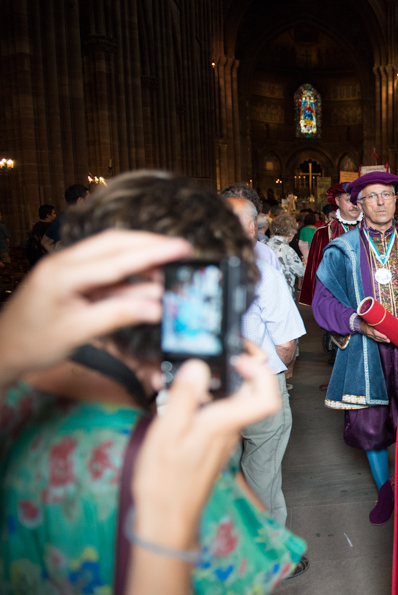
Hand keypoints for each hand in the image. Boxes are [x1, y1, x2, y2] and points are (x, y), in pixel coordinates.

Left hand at [0, 230, 191, 390]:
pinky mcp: (72, 280)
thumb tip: (155, 308)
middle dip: (150, 244)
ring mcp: (67, 269)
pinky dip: (130, 274)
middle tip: (182, 249)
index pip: (117, 259)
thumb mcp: (78, 332)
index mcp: (62, 274)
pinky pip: (106, 271)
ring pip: (111, 253)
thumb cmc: (31, 343)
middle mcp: (64, 264)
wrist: (2, 351)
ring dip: (141, 258)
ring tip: (171, 266)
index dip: (153, 253)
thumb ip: (118, 315)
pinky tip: (149, 282)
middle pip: (115, 243)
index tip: (181, 248)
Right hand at [131, 345, 280, 549]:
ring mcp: (221, 437)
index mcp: (225, 424)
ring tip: (182, 375)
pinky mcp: (210, 443)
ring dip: (212, 384)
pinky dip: (200, 401)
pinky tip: (173, 398)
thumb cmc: (166, 481)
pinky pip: (214, 414)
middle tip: (215, 354)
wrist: (165, 517)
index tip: (238, 357)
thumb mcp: (167, 432)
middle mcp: (230, 429)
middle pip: (250, 393)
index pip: (266, 397)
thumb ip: (184, 397)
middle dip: (237, 368)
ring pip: (229, 402)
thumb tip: (199, 366)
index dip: (261, 371)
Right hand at [360, 317, 389, 342]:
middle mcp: (369, 332)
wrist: (358, 324)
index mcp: (369, 328)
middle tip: (389, 340)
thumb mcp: (369, 319)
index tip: (386, 337)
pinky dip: (379, 340)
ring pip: (376, 339)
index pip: (375, 333)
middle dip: (383, 339)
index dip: (381, 335)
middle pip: (376, 337)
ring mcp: (369, 335)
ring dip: (382, 341)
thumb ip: (375, 318)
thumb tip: (383, 316)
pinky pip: (375, 339)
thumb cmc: (365, 320)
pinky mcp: (369, 336)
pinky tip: (383, 341)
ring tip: (388, 341)